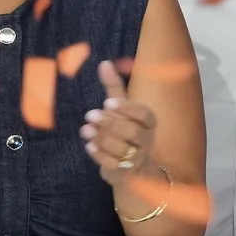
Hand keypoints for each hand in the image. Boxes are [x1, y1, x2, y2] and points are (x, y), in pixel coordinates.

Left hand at [82, 57, 160, 187]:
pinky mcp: (126, 172)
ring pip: (122, 148)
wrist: (131, 168)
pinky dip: (100, 155)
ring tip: (85, 130)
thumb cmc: (125, 131)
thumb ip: (113, 87)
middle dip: (110, 123)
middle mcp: (147, 140)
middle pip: (132, 132)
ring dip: (102, 138)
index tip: (107, 102)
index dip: (127, 109)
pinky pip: (114, 164)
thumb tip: (104, 63)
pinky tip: (89, 146)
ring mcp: (138, 158)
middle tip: (90, 115)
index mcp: (149, 122)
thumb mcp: (120, 108)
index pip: (144, 114)